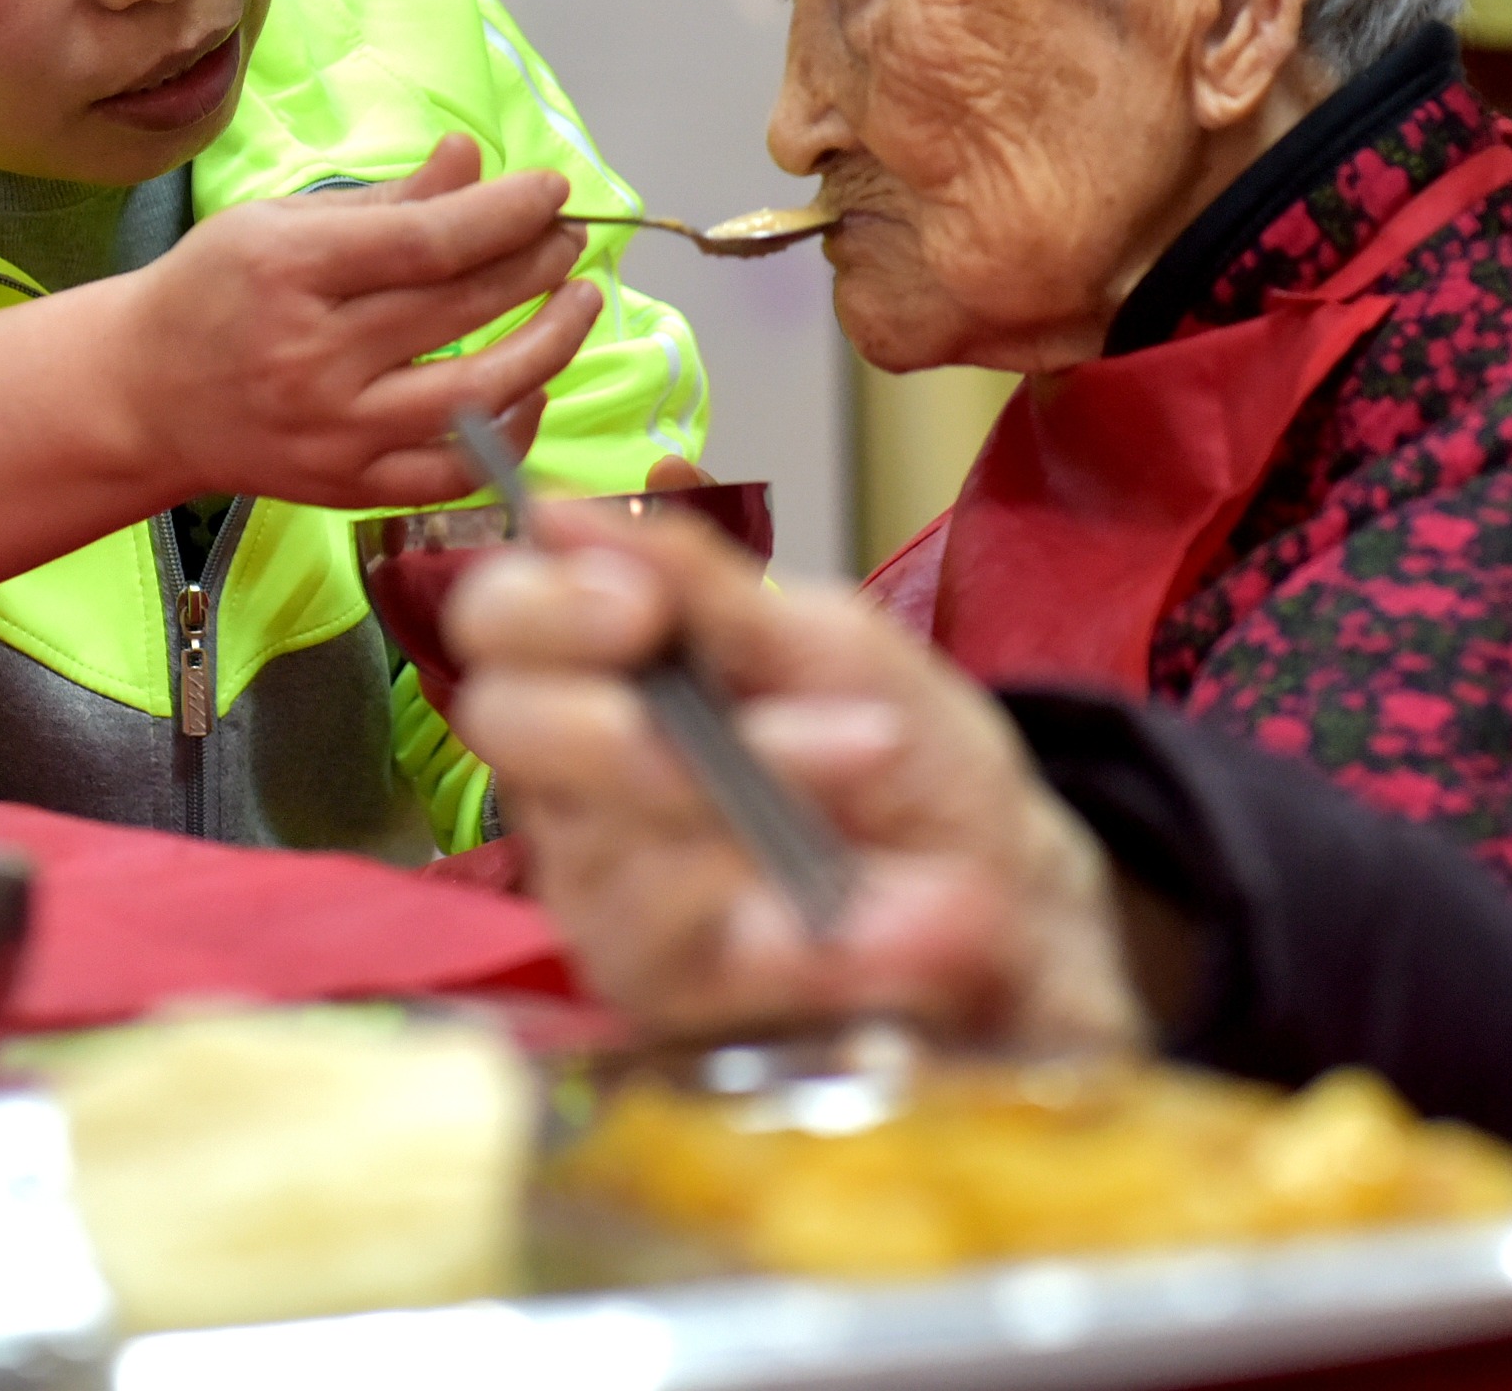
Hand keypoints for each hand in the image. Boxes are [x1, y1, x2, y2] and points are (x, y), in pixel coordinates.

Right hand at [122, 134, 599, 509]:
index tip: (555, 190)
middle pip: (461, 307)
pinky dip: (511, 431)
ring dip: (549, 345)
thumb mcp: (281, 223)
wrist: (141, 394)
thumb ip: (387, 201)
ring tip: (579, 304)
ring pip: (476, 394)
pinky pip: (456, 470)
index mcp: (291, 271)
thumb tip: (473, 160)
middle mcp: (313, 356)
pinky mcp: (347, 487)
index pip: (431, 241)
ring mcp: (333, 431)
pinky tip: (533, 387)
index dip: (508, 213)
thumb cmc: (214, 293)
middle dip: (539, 265)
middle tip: (573, 237)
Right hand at [446, 503, 1147, 1052]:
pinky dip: (815, 938)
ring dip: (772, 791)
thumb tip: (564, 507)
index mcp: (607, 674)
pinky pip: (696, 961)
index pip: (496, 621)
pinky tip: (903, 919)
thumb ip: (701, 583)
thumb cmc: (914, 763)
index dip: (544, 605)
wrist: (1015, 905)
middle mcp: (581, 788)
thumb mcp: (829, 644)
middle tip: (758, 713)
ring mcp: (612, 899)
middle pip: (507, 727)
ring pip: (613, 847)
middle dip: (629, 720)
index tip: (642, 607)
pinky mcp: (668, 1004)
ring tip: (879, 766)